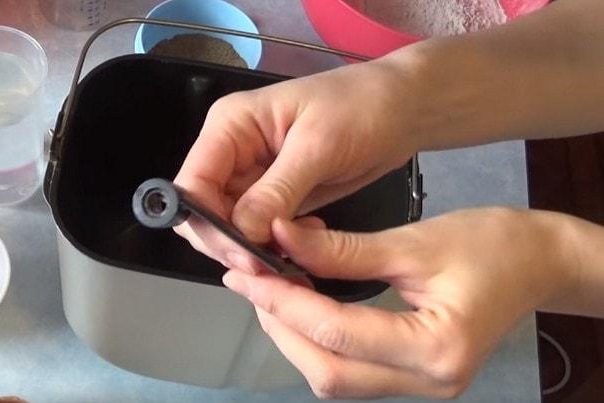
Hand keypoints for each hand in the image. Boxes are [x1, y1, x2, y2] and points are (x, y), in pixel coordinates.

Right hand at [173, 59, 420, 268]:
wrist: (402, 109)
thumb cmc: (362, 108)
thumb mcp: (319, 146)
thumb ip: (278, 190)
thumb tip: (243, 234)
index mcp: (230, 126)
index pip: (193, 183)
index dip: (209, 224)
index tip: (243, 255)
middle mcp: (232, 153)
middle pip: (204, 211)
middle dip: (229, 243)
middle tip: (270, 263)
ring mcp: (252, 177)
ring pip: (230, 227)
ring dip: (253, 248)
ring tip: (294, 253)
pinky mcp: (275, 197)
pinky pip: (258, 231)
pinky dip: (274, 246)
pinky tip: (304, 245)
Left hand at [221, 208, 577, 398]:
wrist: (539, 263)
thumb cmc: (492, 245)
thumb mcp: (413, 242)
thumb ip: (343, 250)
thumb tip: (282, 239)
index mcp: (436, 348)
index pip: (335, 333)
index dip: (283, 302)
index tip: (246, 274)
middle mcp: (429, 382)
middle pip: (328, 373)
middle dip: (280, 328)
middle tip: (250, 283)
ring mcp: (423, 387)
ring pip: (336, 378)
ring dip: (295, 337)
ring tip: (270, 292)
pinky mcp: (415, 377)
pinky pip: (353, 371)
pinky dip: (319, 342)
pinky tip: (303, 307)